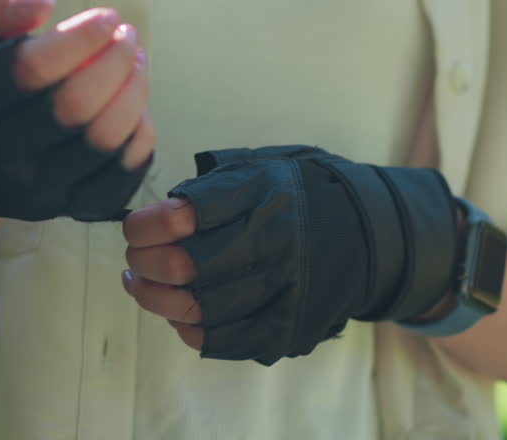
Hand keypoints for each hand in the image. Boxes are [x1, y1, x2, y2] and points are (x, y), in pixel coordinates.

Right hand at [0, 0, 153, 221]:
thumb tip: (41, 4)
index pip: (31, 70)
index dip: (80, 38)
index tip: (107, 17)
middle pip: (74, 108)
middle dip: (115, 63)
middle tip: (128, 36)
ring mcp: (38, 188)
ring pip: (103, 141)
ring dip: (134, 93)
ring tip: (137, 61)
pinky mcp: (73, 208)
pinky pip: (123, 172)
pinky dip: (141, 134)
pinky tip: (137, 104)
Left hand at [120, 146, 463, 363]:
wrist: (372, 235)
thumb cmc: (306, 195)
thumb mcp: (266, 167)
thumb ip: (214, 186)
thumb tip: (156, 214)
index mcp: (266, 195)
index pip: (182, 216)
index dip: (144, 224)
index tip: (135, 225)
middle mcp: (275, 244)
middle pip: (180, 266)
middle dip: (141, 262)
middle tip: (134, 257)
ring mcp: (281, 291)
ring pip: (191, 308)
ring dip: (152, 298)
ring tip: (139, 284)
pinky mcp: (284, 328)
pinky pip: (216, 338)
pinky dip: (184, 326)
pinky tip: (176, 309)